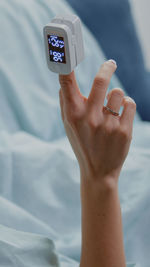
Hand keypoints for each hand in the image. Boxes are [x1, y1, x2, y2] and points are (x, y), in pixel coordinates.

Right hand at [59, 60, 135, 184]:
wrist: (98, 171)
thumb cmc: (82, 144)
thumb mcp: (68, 127)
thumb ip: (66, 103)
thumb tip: (63, 82)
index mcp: (72, 115)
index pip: (66, 83)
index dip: (65, 64)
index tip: (68, 51)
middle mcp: (89, 118)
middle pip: (101, 80)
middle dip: (107, 67)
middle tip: (110, 63)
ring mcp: (108, 125)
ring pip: (118, 92)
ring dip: (115, 97)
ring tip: (112, 108)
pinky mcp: (124, 131)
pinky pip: (129, 103)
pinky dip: (125, 107)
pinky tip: (120, 117)